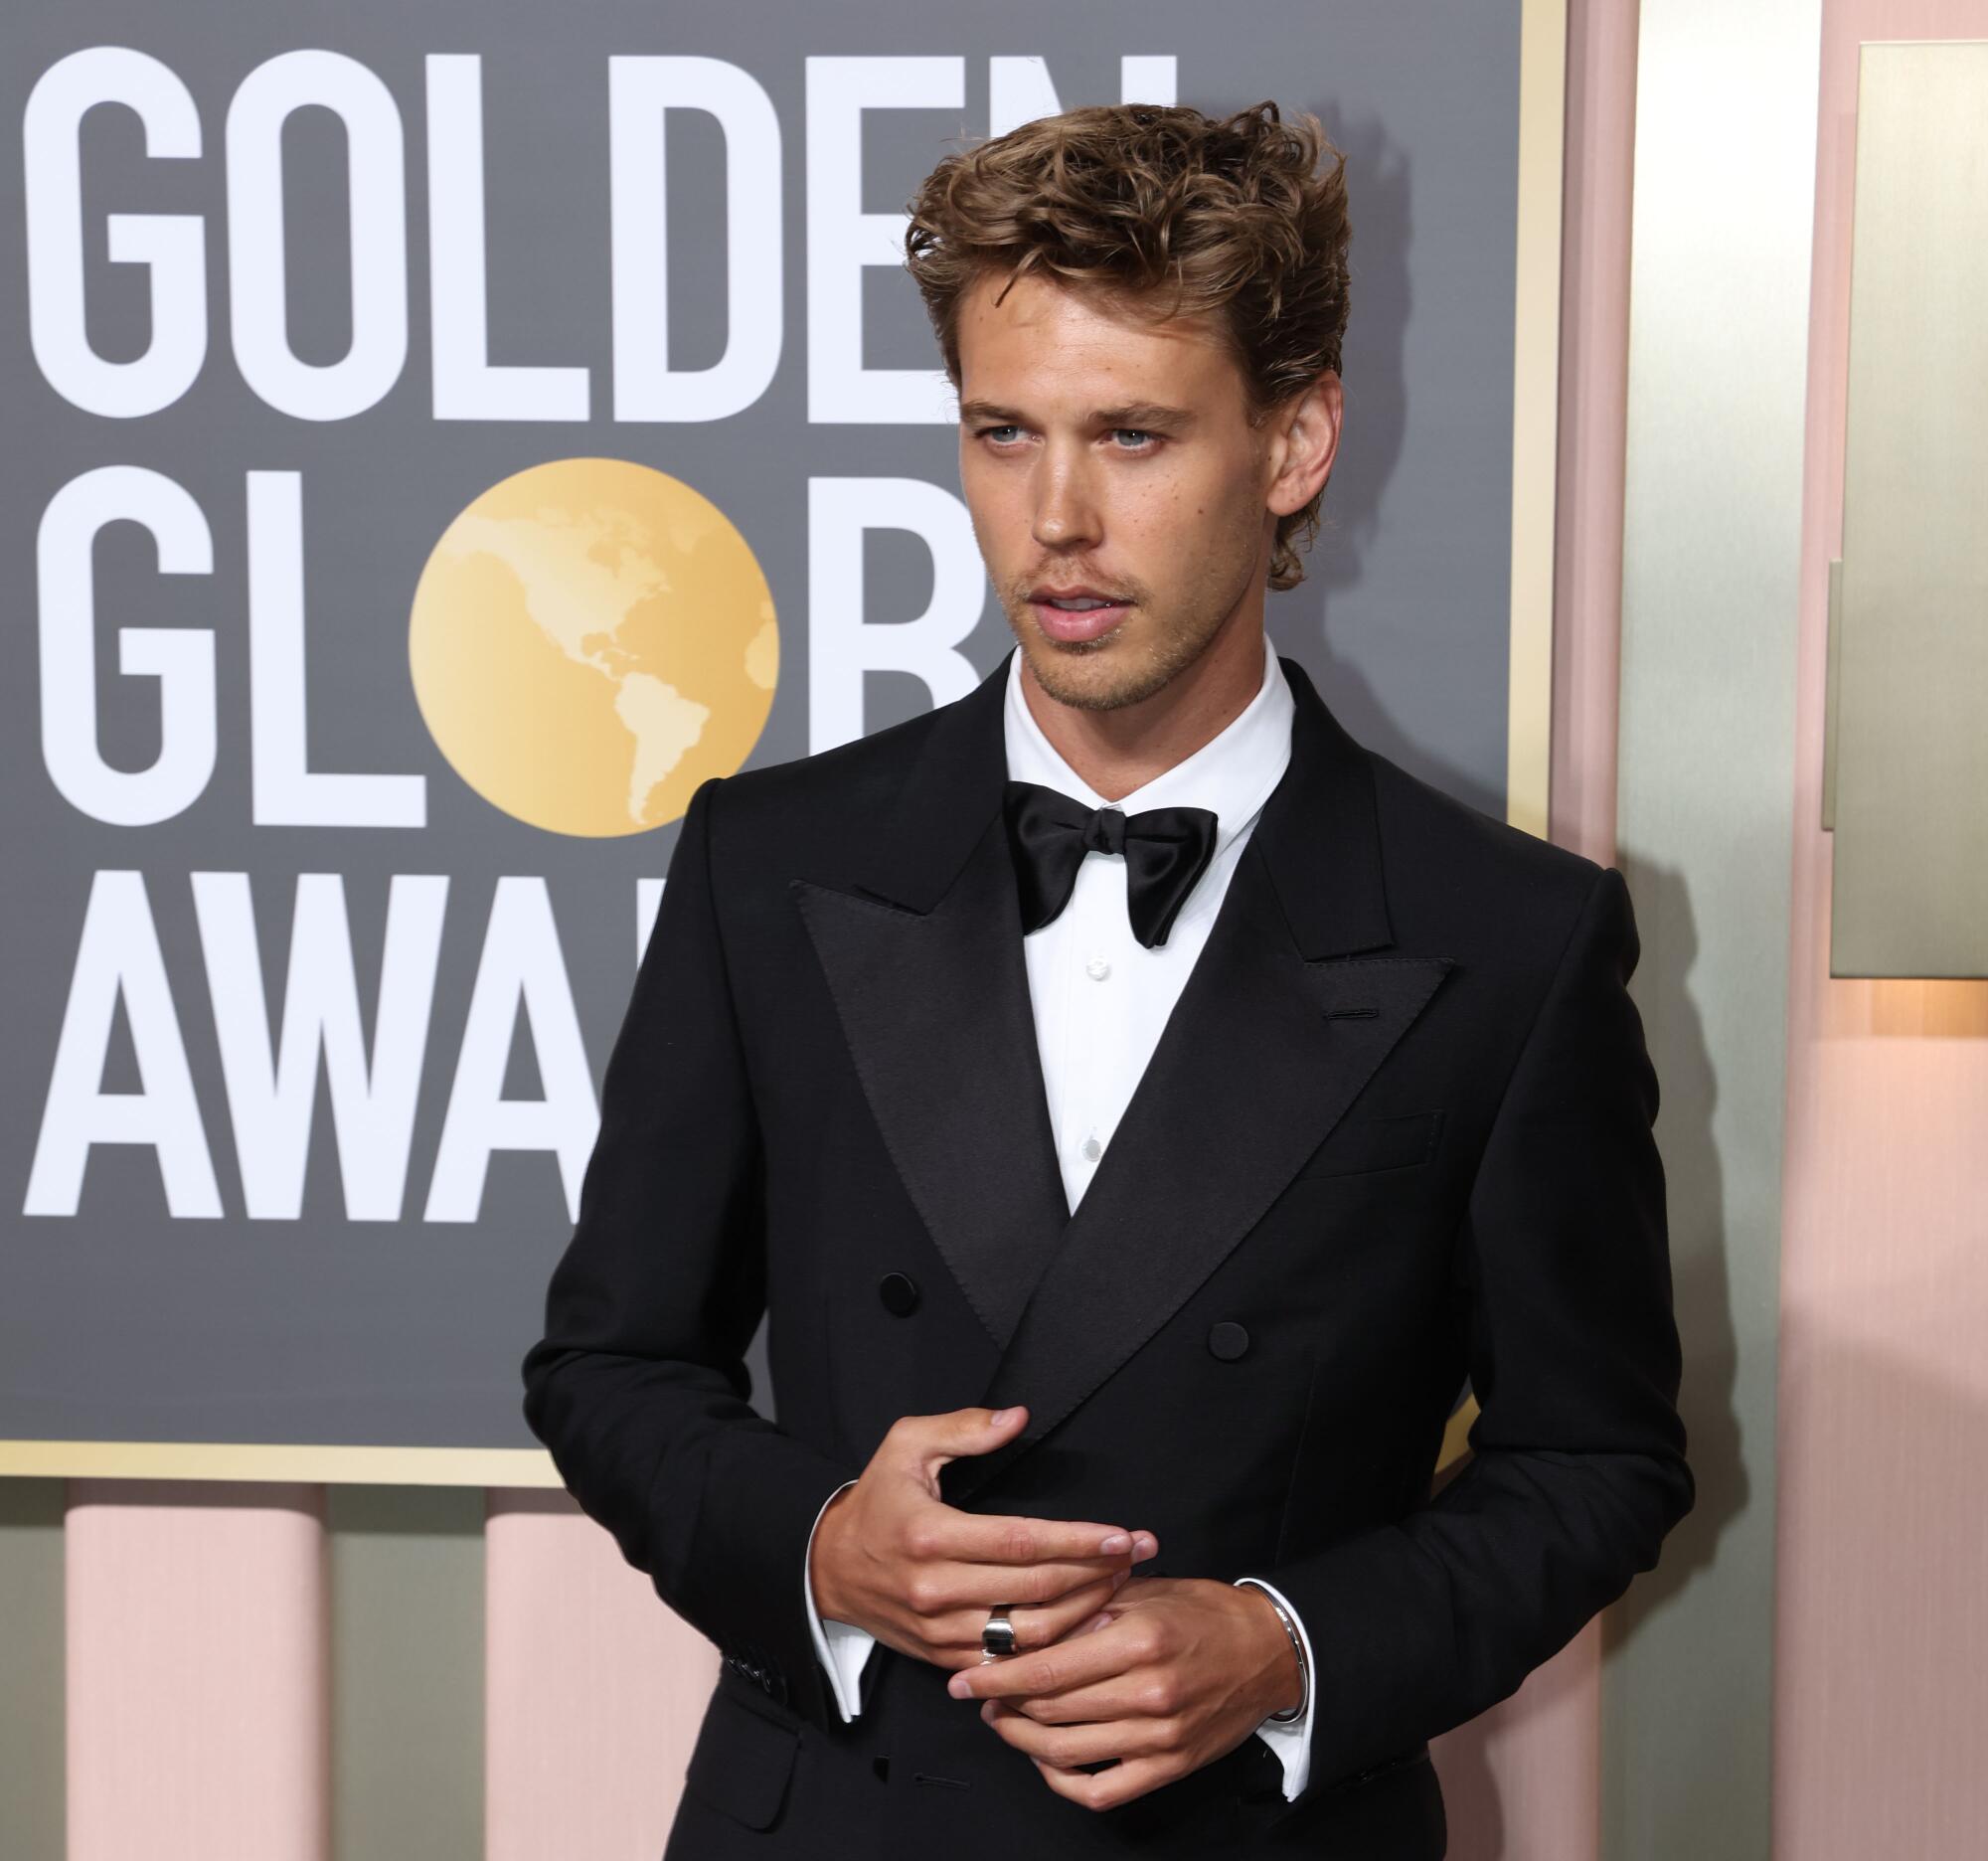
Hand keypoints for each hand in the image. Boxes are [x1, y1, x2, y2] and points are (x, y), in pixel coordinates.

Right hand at [810, 1405, 1160, 1672]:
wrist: (828, 1569)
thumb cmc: (876, 1501)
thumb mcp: (906, 1445)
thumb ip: (964, 1427)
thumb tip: (1017, 1418)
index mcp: (931, 1534)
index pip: (1022, 1542)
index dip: (1079, 1541)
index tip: (1123, 1535)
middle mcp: (936, 1588)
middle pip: (1036, 1589)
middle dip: (1097, 1572)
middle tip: (1138, 1555)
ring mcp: (941, 1629)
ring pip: (1030, 1633)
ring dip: (1085, 1612)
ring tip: (1121, 1586)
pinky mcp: (945, 1657)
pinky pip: (1011, 1661)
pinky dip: (1054, 1649)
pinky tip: (1085, 1627)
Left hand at [945, 1574, 1303, 1809]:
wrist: (1266, 1652)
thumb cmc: (1200, 1613)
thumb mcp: (1142, 1591)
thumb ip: (1085, 1606)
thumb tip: (1022, 1626)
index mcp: (1137, 1640)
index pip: (1048, 1669)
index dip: (998, 1677)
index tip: (964, 1679)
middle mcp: (1148, 1692)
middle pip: (1050, 1711)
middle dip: (1003, 1705)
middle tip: (979, 1695)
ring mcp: (1159, 1737)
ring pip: (1066, 1752)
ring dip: (1022, 1740)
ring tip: (1003, 1722)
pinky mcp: (1169, 1767)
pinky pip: (1101, 1790)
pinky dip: (1063, 1780)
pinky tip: (1046, 1758)